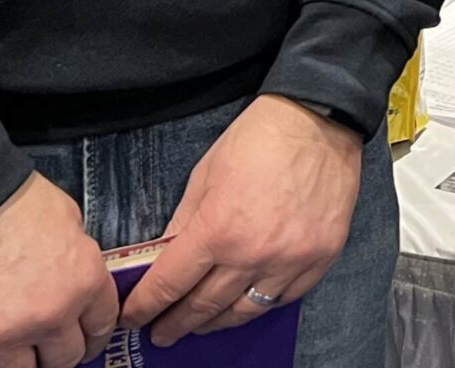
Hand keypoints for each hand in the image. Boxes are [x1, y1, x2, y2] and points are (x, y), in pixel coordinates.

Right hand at [0, 171, 118, 367]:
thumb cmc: (7, 199)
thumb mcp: (66, 218)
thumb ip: (76, 259)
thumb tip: (75, 284)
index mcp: (82, 281)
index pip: (99, 327)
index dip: (91, 336)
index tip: (84, 340)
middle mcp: (49, 316)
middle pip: (64, 359)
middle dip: (56, 353)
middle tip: (45, 347)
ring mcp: (2, 336)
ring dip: (19, 363)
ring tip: (10, 347)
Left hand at [120, 95, 363, 346]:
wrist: (320, 121)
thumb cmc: (258, 139)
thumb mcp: (205, 174)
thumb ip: (184, 222)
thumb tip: (166, 258)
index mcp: (217, 229)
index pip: (170, 284)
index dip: (146, 306)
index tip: (134, 317)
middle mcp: (252, 254)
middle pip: (203, 306)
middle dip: (175, 324)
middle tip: (161, 333)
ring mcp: (290, 262)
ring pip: (243, 312)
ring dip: (215, 323)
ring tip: (200, 326)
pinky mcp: (320, 260)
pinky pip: (282, 300)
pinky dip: (259, 306)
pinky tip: (244, 306)